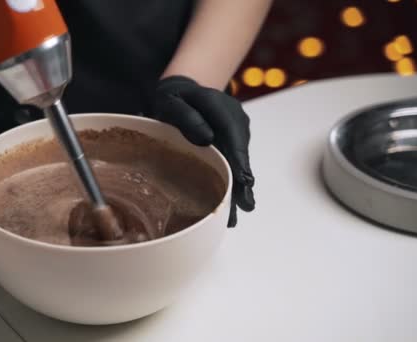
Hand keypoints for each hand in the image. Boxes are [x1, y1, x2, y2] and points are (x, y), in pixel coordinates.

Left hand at [152, 75, 254, 226]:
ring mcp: (236, 130)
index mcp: (219, 105)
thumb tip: (207, 139)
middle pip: (240, 152)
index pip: (233, 133)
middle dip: (242, 180)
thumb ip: (185, 116)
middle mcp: (234, 118)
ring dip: (239, 186)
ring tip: (236, 214)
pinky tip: (232, 202)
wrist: (180, 92)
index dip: (238, 159)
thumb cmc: (172, 98)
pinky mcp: (233, 140)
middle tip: (246, 206)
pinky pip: (233, 161)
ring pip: (239, 160)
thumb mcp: (170, 101)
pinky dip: (233, 181)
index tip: (243, 180)